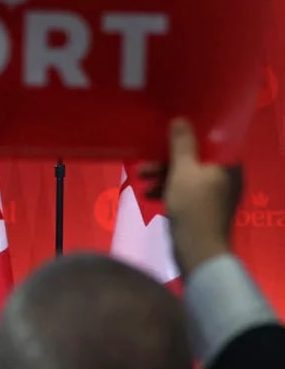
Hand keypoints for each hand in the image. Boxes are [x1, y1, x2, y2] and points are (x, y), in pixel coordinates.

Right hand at [141, 119, 241, 275]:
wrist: (197, 248)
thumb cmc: (193, 205)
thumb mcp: (183, 170)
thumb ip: (182, 144)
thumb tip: (180, 120)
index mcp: (228, 165)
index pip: (211, 142)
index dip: (190, 136)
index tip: (170, 133)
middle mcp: (226, 178)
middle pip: (195, 160)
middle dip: (168, 161)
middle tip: (145, 163)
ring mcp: (215, 195)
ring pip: (187, 177)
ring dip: (163, 176)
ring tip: (141, 179)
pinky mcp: (203, 209)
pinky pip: (185, 192)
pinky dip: (168, 191)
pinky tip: (150, 195)